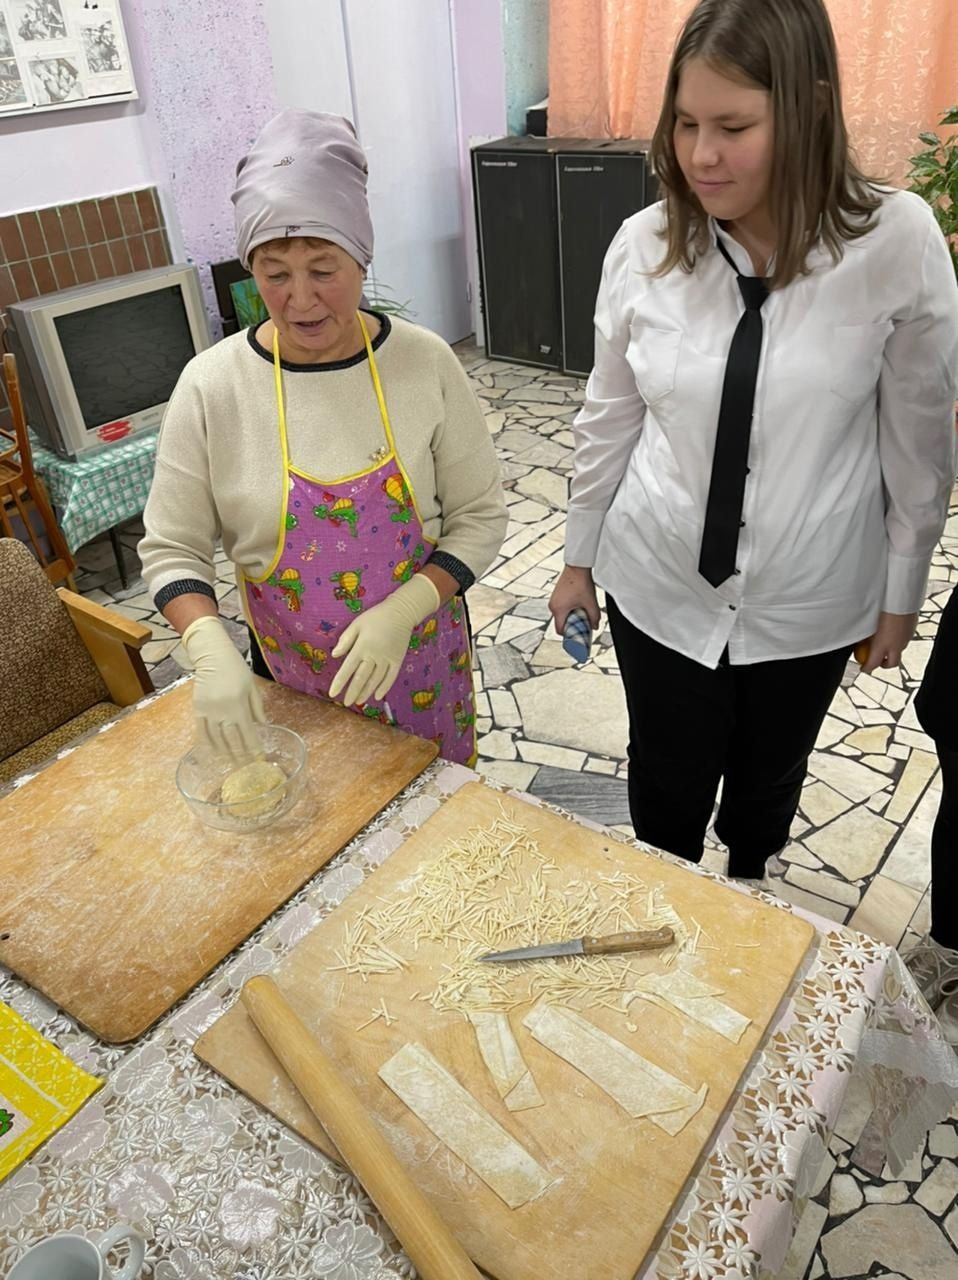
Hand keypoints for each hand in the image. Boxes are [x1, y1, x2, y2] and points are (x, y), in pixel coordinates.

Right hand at [182, 615, 265, 756]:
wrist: (212, 656)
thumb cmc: (236, 669)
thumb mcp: (252, 686)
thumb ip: (257, 707)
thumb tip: (264, 725)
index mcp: (239, 706)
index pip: (247, 733)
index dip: (253, 748)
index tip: (259, 758)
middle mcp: (223, 711)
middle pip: (231, 739)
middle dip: (239, 755)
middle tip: (245, 766)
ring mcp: (209, 711)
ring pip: (216, 738)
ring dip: (223, 752)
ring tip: (230, 763)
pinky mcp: (198, 709)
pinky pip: (201, 731)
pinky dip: (206, 743)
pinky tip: (212, 752)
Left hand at [329, 573, 440, 706]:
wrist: (401, 612)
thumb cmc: (375, 617)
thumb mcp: (356, 624)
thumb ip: (345, 640)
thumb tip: (334, 655)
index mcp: (362, 646)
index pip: (348, 669)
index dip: (339, 682)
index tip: (332, 694)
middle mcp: (374, 655)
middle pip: (361, 678)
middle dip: (353, 692)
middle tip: (346, 703)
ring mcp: (388, 659)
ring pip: (375, 680)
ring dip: (366, 692)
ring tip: (358, 701)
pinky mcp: (398, 660)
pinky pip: (391, 677)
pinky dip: (384, 688)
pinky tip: (378, 696)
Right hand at [549, 565, 600, 635]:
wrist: (577, 567)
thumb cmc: (581, 582)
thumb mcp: (591, 603)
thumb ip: (594, 617)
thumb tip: (594, 626)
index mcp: (558, 609)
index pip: (560, 630)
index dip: (569, 635)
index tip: (577, 636)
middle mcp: (553, 605)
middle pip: (561, 623)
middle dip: (572, 626)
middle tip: (582, 625)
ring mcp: (554, 600)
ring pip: (561, 616)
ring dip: (570, 618)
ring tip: (581, 614)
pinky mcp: (556, 596)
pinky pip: (561, 609)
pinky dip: (568, 611)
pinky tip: (577, 607)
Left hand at [856, 611, 917, 672]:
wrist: (901, 599)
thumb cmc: (883, 610)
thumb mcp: (870, 626)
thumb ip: (867, 637)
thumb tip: (861, 642)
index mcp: (882, 645)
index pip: (873, 664)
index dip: (867, 668)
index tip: (863, 667)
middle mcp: (896, 645)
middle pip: (891, 664)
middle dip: (884, 664)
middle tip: (877, 661)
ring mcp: (906, 639)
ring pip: (899, 651)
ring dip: (891, 651)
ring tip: (884, 642)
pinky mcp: (911, 631)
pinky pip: (904, 640)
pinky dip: (898, 639)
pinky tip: (892, 631)